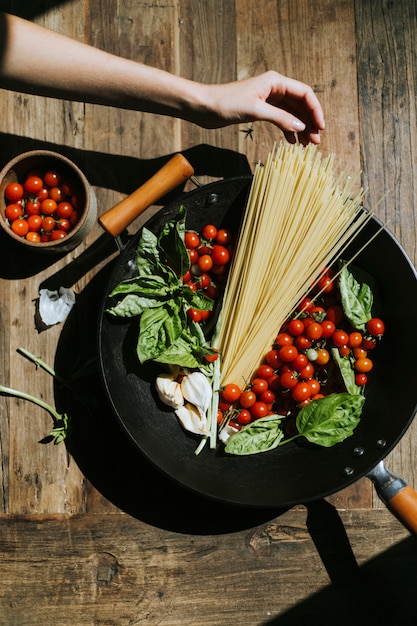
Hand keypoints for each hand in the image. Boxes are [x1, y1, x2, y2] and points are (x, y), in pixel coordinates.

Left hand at [195, 71, 324, 143]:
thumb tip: (301, 127)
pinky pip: (280, 119)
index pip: (304, 93)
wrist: (204, 106)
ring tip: (306, 145)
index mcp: (275, 82)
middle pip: (300, 105)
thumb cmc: (226, 103)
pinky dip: (287, 130)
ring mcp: (268, 99)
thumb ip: (280, 119)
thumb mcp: (256, 111)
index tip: (321, 127)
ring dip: (300, 128)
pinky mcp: (260, 110)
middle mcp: (274, 88)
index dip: (315, 110)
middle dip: (309, 122)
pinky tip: (292, 142)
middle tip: (316, 142)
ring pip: (292, 114)